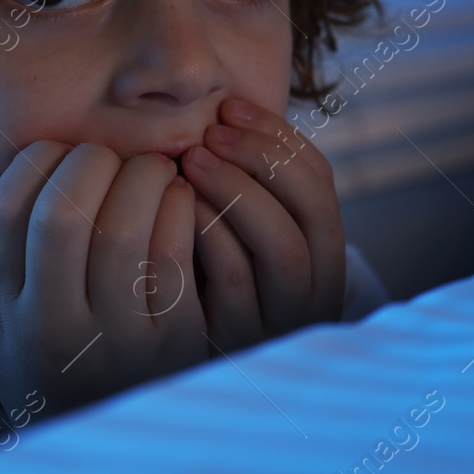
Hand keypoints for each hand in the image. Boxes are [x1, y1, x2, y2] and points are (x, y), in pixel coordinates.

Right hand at [0, 142, 206, 415]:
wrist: (114, 449)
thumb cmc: (56, 367)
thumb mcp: (4, 326)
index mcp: (3, 318)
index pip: (4, 216)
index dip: (34, 164)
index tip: (58, 154)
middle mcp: (52, 333)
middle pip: (61, 216)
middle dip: (88, 164)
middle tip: (108, 156)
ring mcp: (116, 341)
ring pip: (123, 229)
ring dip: (140, 177)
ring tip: (150, 168)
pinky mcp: (174, 342)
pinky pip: (174, 254)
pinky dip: (177, 207)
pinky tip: (177, 197)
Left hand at [180, 97, 344, 354]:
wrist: (154, 366)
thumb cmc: (192, 277)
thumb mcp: (227, 229)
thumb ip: (240, 184)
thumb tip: (223, 109)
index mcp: (319, 254)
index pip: (320, 183)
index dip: (278, 137)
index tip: (229, 107)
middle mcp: (313, 293)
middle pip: (312, 212)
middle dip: (262, 159)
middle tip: (209, 134)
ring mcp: (279, 324)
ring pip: (282, 247)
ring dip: (238, 191)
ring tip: (191, 161)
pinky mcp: (237, 345)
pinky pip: (235, 281)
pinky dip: (211, 233)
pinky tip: (176, 207)